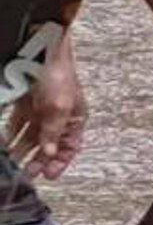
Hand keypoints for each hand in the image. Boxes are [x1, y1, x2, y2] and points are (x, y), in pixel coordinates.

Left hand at [5, 34, 84, 182]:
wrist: (41, 49)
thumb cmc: (58, 74)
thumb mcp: (58, 108)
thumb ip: (53, 132)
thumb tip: (49, 152)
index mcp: (73, 118)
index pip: (69, 147)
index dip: (60, 162)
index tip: (48, 175)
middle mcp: (57, 116)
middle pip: (48, 144)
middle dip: (37, 160)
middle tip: (27, 173)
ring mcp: (40, 110)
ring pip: (30, 136)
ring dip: (21, 150)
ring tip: (13, 162)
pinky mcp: (24, 103)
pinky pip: (15, 124)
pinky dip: (10, 135)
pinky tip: (5, 143)